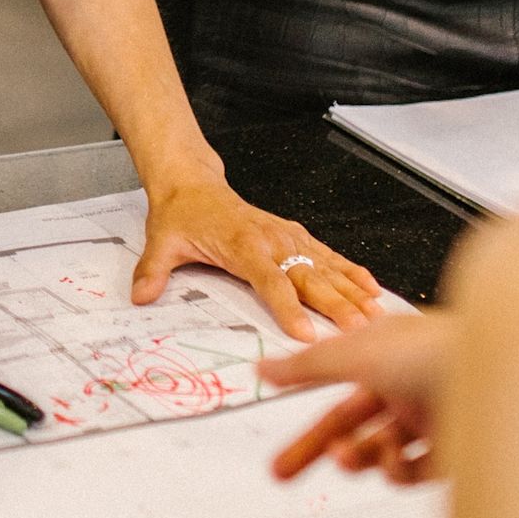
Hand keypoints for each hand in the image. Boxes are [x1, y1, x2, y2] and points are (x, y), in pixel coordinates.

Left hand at [133, 170, 383, 340]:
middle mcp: (270, 239)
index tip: (305, 333)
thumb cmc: (181, 215)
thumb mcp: (162, 241)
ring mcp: (286, 236)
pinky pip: (327, 254)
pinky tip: (371, 286)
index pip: (270, 280)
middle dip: (337, 304)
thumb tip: (140, 296)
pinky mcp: (294, 235)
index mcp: (242, 244)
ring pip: (325, 265)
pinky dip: (350, 270)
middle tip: (360, 330)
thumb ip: (153, 270)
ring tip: (377, 313)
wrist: (192, 184)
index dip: (287, 307)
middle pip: (308, 276)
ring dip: (352, 290)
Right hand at [258, 310, 453, 485]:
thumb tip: (264, 369)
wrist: (502, 375)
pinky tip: (390, 460)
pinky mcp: (450, 449)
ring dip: (354, 456)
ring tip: (344, 459)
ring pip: (377, 448)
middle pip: (347, 423)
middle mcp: (402, 383)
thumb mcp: (355, 353)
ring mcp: (427, 417)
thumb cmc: (431, 351)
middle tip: (281, 471)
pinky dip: (394, 469)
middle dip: (314, 447)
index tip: (276, 416)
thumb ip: (306, 366)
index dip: (297, 400)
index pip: (328, 381)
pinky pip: (410, 470)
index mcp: (380, 352)